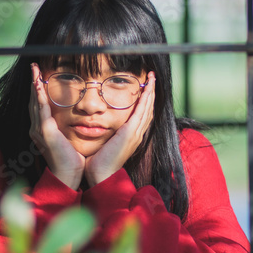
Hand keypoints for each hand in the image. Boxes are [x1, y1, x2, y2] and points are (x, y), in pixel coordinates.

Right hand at [29, 63, 84, 189]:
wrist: (68, 174)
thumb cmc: (70, 158)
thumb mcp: (67, 138)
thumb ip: (66, 127)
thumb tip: (76, 117)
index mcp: (42, 129)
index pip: (39, 104)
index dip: (38, 89)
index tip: (39, 75)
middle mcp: (37, 127)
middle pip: (34, 100)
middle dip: (34, 82)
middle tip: (33, 67)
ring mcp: (39, 129)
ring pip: (35, 102)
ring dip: (35, 85)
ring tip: (34, 71)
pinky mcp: (45, 131)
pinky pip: (41, 109)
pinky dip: (39, 96)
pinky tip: (39, 85)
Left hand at [84, 71, 155, 186]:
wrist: (102, 174)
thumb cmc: (100, 162)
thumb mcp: (107, 144)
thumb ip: (109, 135)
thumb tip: (101, 126)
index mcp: (133, 136)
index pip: (143, 115)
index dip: (146, 101)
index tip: (146, 88)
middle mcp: (138, 134)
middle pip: (149, 109)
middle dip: (151, 92)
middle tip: (152, 77)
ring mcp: (136, 133)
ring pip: (148, 108)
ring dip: (151, 92)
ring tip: (152, 78)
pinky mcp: (131, 132)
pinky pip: (142, 112)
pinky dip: (146, 100)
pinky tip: (148, 89)